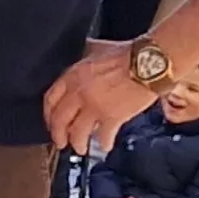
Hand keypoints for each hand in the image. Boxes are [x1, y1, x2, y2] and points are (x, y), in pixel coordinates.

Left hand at [43, 40, 149, 154]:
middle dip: (58, 135)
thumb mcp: (99, 49)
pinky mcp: (112, 117)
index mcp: (74, 75)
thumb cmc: (130, 54)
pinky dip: (103, 143)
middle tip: (60, 142)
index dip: (49, 114)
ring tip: (80, 148)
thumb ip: (87, 57)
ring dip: (77, 143)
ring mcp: (94, 106)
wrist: (149, 63)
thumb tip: (84, 53)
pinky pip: (103, 136)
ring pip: (77, 132)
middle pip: (60, 119)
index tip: (51, 121)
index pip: (51, 99)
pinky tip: (105, 146)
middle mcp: (79, 92)